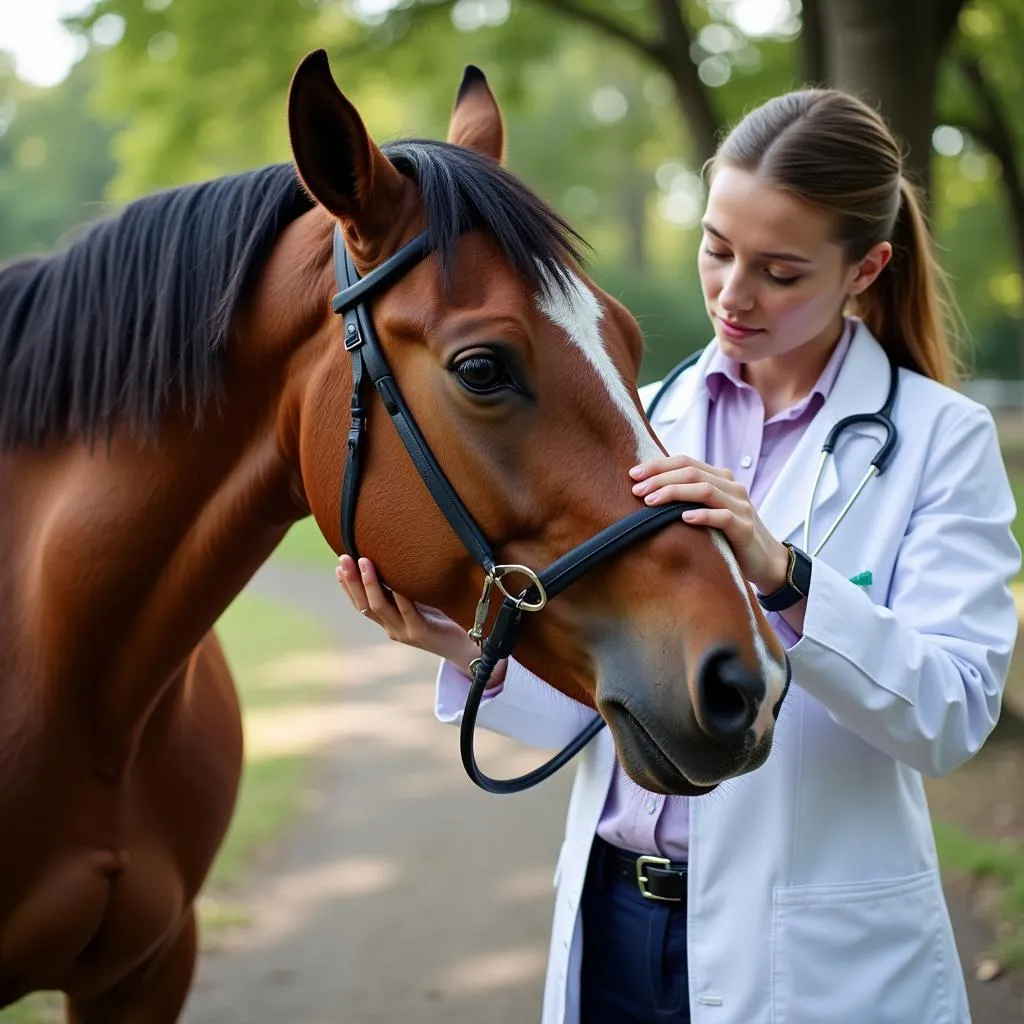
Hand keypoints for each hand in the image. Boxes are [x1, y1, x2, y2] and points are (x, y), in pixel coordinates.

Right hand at [336, 555, 502, 680]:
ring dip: (370, 584)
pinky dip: (400, 596)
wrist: (468, 647)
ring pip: (380, 607)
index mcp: (389, 622)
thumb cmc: (446, 619)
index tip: (339, 566)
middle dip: (352, 581)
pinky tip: (395, 582)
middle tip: (344, 559)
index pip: (361, 604)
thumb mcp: (420, 601)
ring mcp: (405, 632)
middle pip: (365, 604)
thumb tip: (394, 559)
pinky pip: (408, 612)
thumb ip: (406, 589)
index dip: (348, 586)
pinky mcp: (422, 633)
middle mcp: (392, 628)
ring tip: (364, 562)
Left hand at [629, 455, 789, 594]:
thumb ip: (686, 497)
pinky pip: (723, 517)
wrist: (765, 560)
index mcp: (720, 478)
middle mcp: (731, 487)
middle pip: (692, 473)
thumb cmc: (727, 535)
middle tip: (637, 489)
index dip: (658, 465)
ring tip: (651, 502)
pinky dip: (702, 515)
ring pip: (705, 490)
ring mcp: (740, 506)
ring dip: (674, 493)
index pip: (686, 461)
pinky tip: (683, 518)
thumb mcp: (707, 510)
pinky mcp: (745, 528)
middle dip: (660, 479)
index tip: (633, 473)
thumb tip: (646, 490)